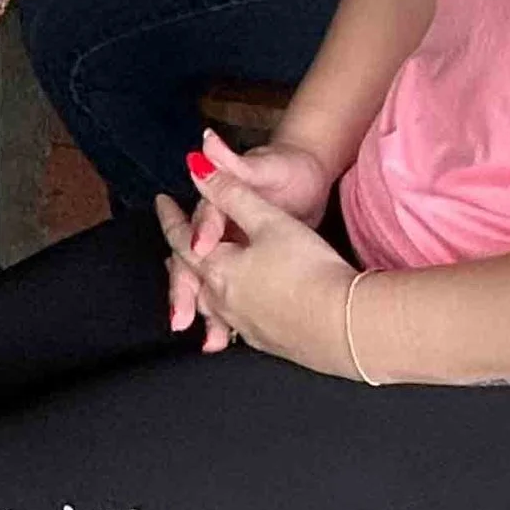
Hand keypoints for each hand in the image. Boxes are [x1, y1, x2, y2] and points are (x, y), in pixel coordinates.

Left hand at [157, 148, 357, 374]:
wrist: (346, 326)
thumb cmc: (308, 268)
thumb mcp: (269, 220)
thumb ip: (231, 193)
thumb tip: (196, 168)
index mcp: (218, 269)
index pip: (182, 239)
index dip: (171, 216)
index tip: (163, 202)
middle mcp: (223, 301)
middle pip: (190, 275)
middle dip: (178, 256)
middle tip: (173, 242)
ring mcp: (245, 325)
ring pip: (208, 303)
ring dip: (197, 289)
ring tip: (193, 282)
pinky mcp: (268, 341)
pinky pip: (232, 324)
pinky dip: (221, 314)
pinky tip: (231, 318)